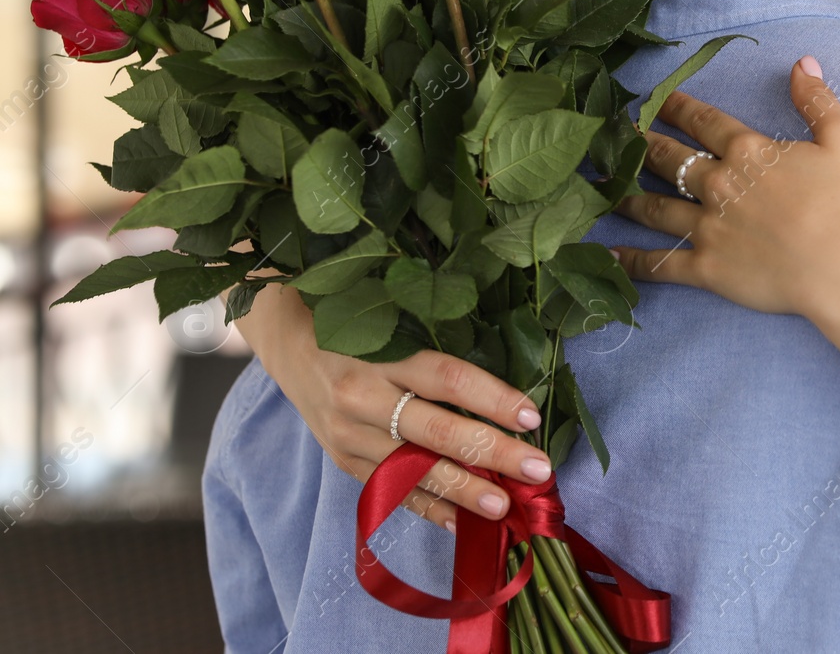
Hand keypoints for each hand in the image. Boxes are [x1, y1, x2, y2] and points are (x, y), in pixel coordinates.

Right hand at [235, 286, 552, 531]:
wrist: (293, 346)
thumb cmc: (364, 329)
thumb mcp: (398, 326)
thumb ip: (441, 355)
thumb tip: (508, 395)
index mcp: (383, 351)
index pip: (447, 378)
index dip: (492, 398)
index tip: (531, 417)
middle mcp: (362, 395)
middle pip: (436, 430)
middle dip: (492, 452)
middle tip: (537, 470)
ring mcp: (348, 434)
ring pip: (412, 469)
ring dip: (462, 491)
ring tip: (502, 507)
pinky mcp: (343, 460)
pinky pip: (390, 491)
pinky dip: (427, 508)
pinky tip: (460, 523)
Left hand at [611, 56, 839, 318]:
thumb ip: (818, 100)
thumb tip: (801, 63)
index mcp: (747, 151)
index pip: (702, 121)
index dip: (675, 106)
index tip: (653, 99)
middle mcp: (718, 185)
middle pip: (667, 158)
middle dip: (639, 143)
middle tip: (614, 136)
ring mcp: (708, 228)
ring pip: (654, 207)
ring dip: (624, 195)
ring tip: (601, 187)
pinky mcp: (706, 268)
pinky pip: (661, 264)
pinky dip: (633, 260)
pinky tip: (609, 254)